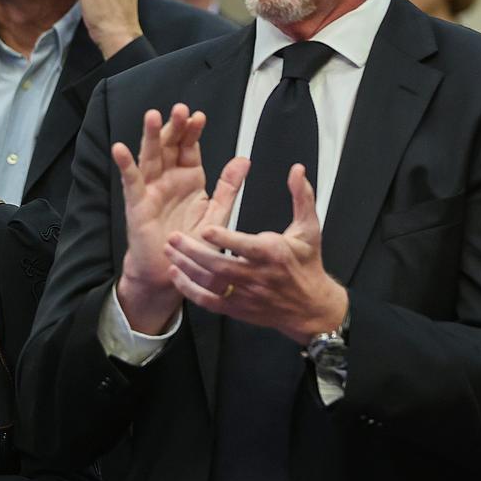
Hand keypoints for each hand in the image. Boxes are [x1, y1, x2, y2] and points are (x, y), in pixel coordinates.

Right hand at [113, 104, 246, 333]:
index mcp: (189, 180)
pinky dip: (125, 165)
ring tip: (152, 117)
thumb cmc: (192, 245)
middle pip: (170, 146)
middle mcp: (169, 180)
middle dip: (174, 127)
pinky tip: (120, 149)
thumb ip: (228, 186)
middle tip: (180, 110)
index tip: (200, 117)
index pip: (190, 148)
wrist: (172, 273)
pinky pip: (131, 182)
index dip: (193, 132)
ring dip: (150, 136)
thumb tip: (243, 159)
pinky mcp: (138, 205)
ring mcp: (152, 190)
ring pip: (150, 157)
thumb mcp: (217, 213)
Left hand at [166, 163, 347, 343]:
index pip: (245, 247)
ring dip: (187, 267)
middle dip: (194, 252)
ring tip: (169, 252)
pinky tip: (177, 276)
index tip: (205, 228)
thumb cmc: (307, 266)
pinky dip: (190, 290)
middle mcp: (257, 276)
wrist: (310, 308)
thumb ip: (302, 197)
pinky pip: (209, 302)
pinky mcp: (237, 309)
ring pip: (211, 283)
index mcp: (273, 254)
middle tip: (174, 237)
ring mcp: (245, 295)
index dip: (224, 239)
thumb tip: (297, 171)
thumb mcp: (309, 228)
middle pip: (220, 266)